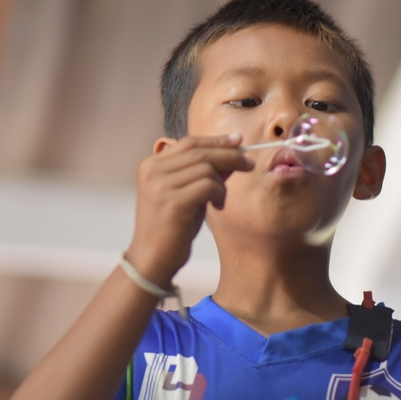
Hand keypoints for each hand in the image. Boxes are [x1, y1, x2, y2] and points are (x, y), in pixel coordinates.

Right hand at [126, 134, 252, 287]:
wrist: (152, 259)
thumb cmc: (172, 227)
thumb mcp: (187, 193)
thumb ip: (204, 172)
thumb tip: (233, 151)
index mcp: (152, 165)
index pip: (189, 142)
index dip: (216, 140)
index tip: (238, 141)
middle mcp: (153, 171)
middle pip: (200, 151)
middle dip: (229, 155)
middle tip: (249, 164)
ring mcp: (161, 186)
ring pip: (206, 168)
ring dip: (221, 183)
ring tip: (220, 200)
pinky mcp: (172, 202)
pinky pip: (207, 186)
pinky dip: (219, 194)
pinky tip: (216, 206)